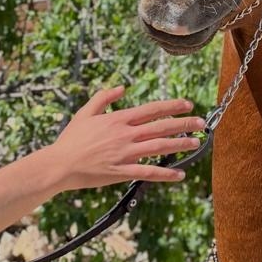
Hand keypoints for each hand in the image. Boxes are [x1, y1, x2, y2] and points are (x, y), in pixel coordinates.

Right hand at [46, 88, 206, 192]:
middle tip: (201, 122)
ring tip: (196, 142)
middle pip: (161, 126)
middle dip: (184, 123)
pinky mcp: (122, 171)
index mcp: (119, 119)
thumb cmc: (71, 139)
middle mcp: (126, 134)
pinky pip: (149, 172)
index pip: (152, 109)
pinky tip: (180, 174)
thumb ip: (104, 97)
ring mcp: (125, 153)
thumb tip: (122, 87)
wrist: (60, 164)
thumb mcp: (85, 112)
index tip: (187, 104)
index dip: (172, 106)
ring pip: (160, 147)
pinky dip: (166, 174)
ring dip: (180, 144)